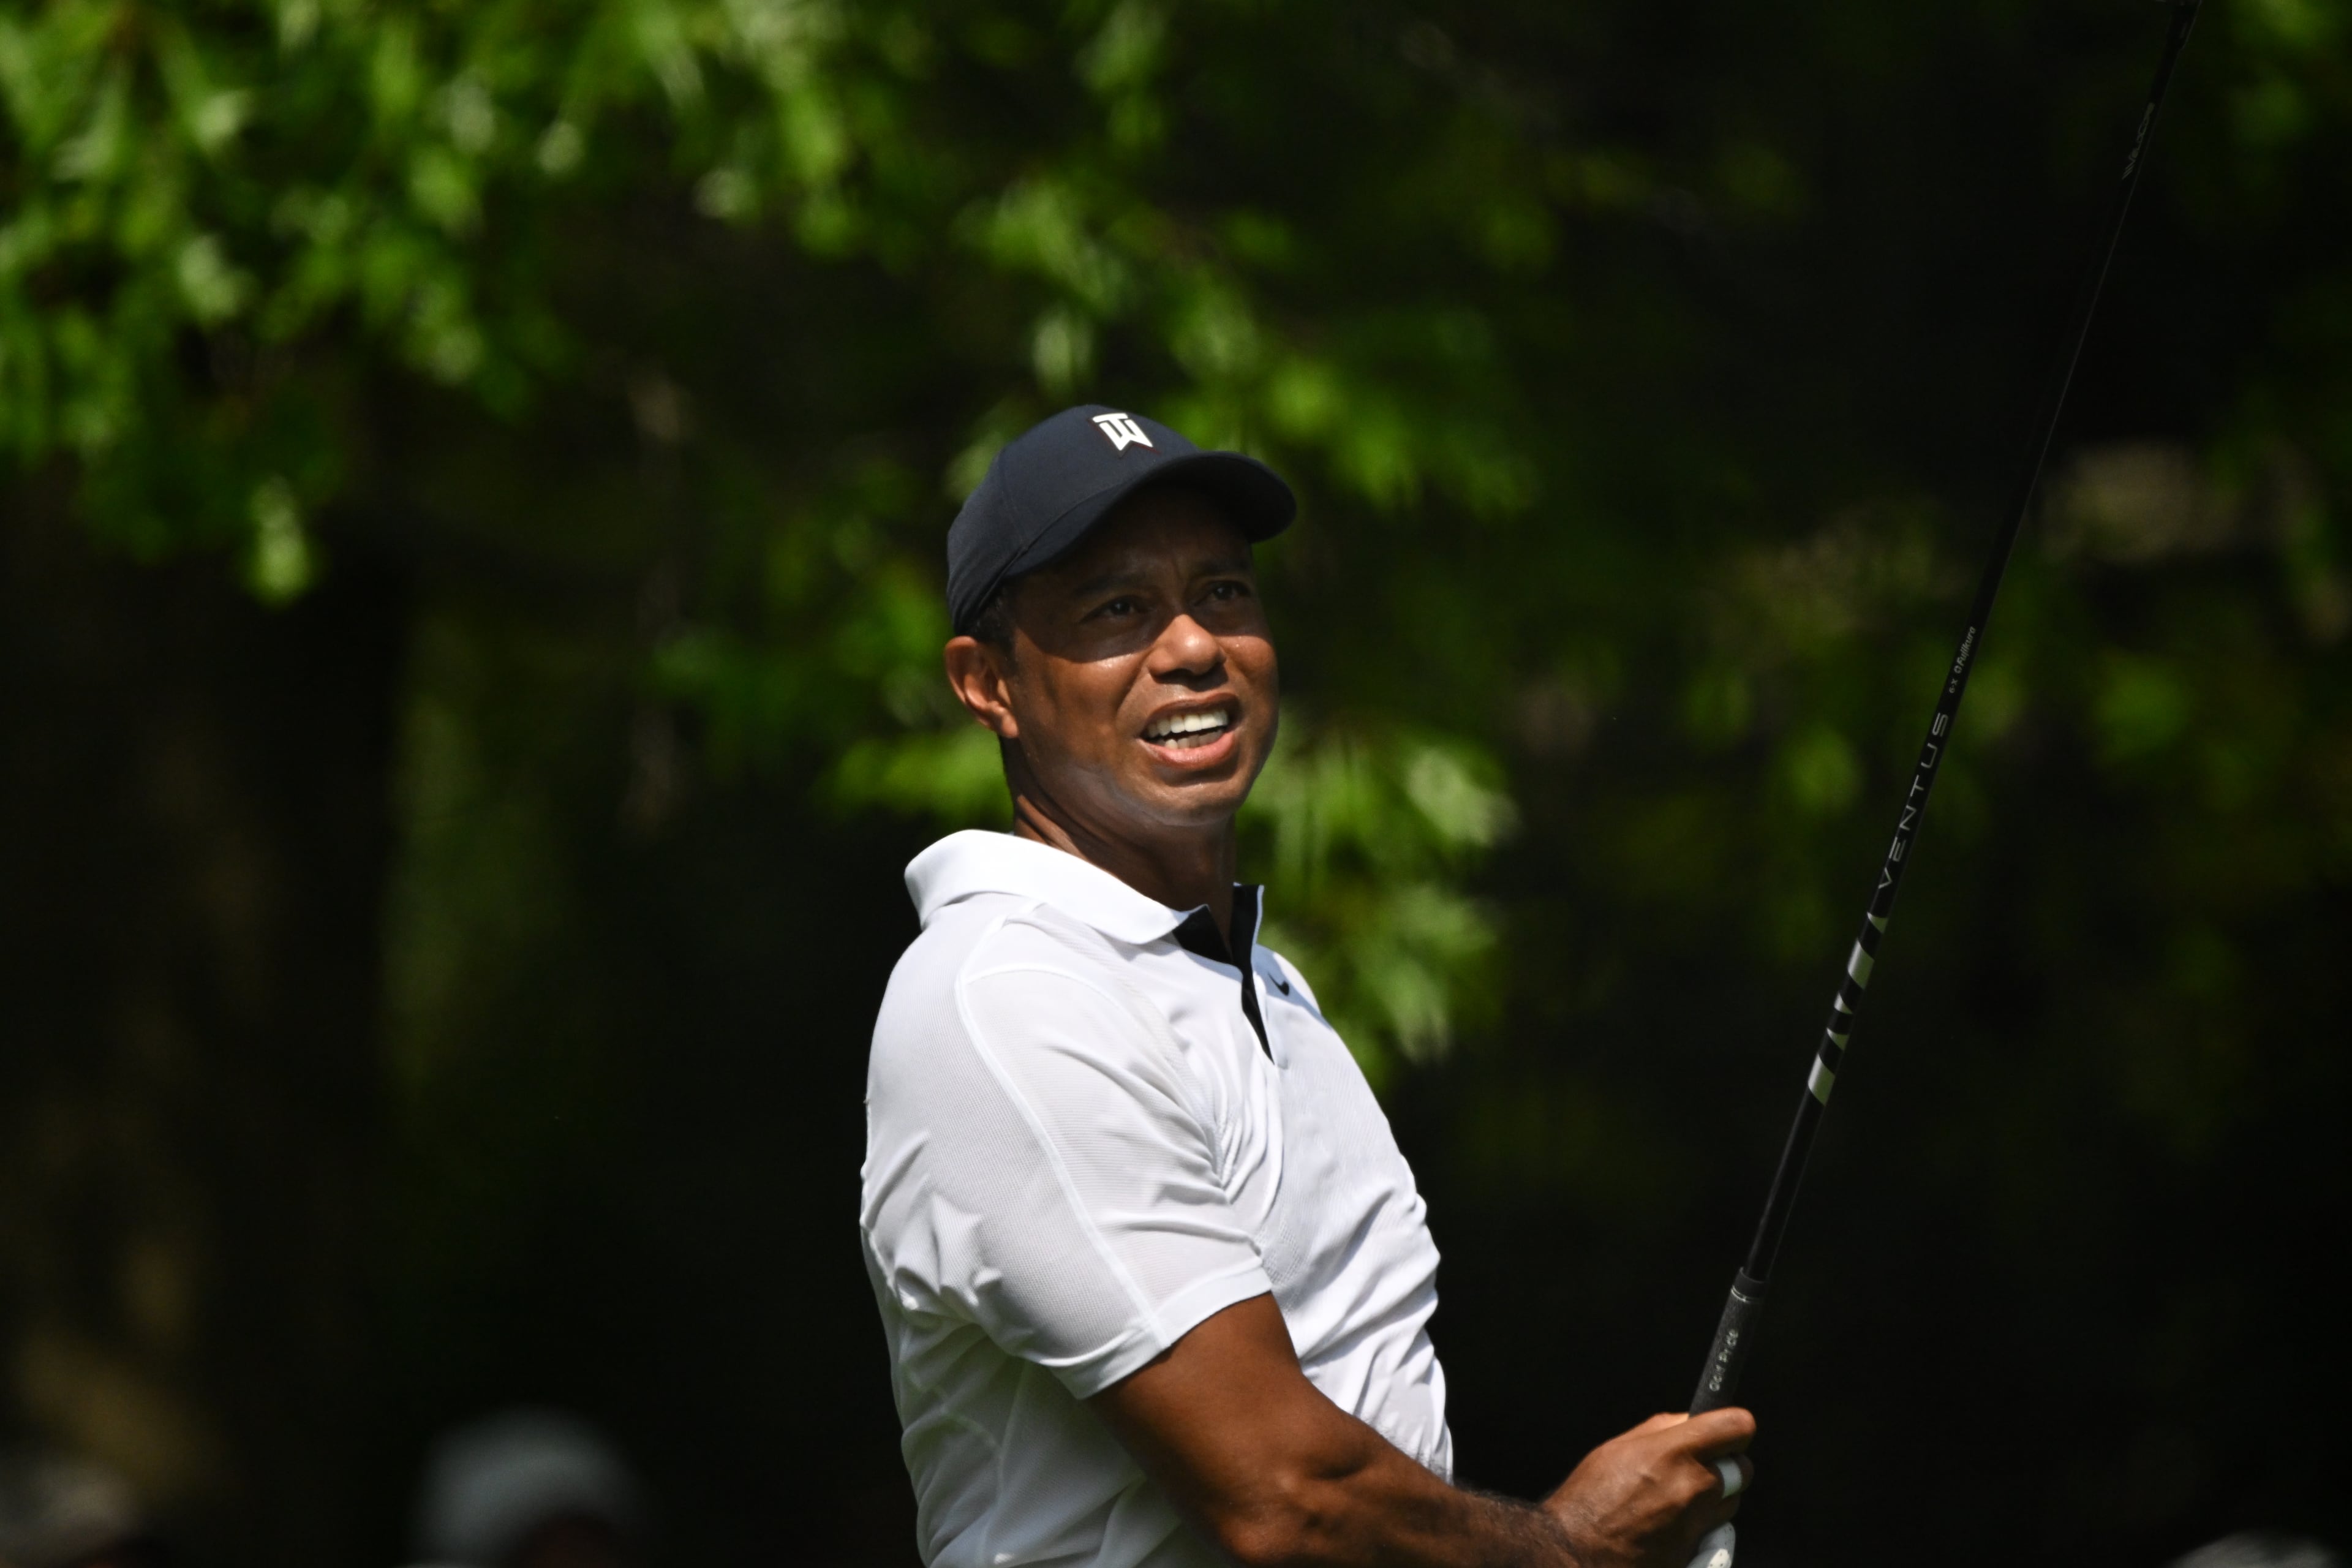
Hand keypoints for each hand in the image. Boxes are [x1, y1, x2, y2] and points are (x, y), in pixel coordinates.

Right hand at [1539, 1409, 1754, 1567]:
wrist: (1576, 1554)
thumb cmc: (1589, 1499)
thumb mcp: (1617, 1448)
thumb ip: (1660, 1429)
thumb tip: (1690, 1420)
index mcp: (1672, 1452)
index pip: (1737, 1427)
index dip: (1734, 1428)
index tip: (1725, 1433)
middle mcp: (1692, 1486)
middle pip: (1742, 1468)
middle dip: (1727, 1465)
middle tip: (1698, 1468)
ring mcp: (1697, 1523)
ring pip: (1732, 1502)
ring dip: (1716, 1498)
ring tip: (1678, 1500)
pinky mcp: (1696, 1552)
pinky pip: (1714, 1532)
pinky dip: (1701, 1526)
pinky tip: (1671, 1525)